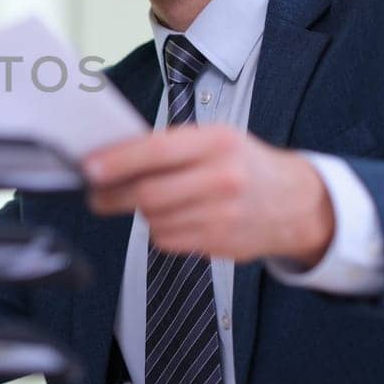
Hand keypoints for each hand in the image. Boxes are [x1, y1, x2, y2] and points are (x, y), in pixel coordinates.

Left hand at [82, 125, 334, 265]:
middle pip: (148, 193)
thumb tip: (111, 157)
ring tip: (148, 202)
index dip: (117, 162)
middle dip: (112, 196)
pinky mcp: (219, 244)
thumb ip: (168, 146)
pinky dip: (159, 230)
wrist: (294, 202)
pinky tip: (174, 218)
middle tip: (95, 195)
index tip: (89, 168)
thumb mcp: (215, 140)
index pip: (156, 151)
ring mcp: (223, 214)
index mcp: (217, 142)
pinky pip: (167, 240)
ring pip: (154, 220)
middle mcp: (222, 178)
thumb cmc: (243, 164)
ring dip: (140, 213)